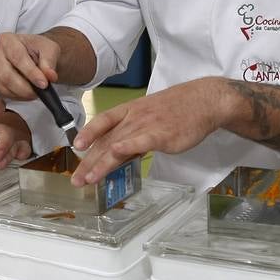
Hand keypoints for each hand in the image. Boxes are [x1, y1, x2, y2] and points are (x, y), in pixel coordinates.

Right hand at [0, 32, 60, 100]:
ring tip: (36, 92)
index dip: (31, 72)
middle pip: (7, 75)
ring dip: (22, 94)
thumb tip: (49, 75)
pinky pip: (3, 93)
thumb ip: (49, 61)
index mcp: (7, 40)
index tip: (43, 83)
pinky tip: (27, 93)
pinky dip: (17, 96)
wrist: (34, 55)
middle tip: (40, 91)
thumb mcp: (49, 49)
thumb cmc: (38, 49)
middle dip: (25, 88)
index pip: (17, 57)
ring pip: (4, 87)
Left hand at [70, 78, 228, 184]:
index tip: (76, 146)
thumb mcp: (149, 115)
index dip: (88, 132)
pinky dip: (128, 147)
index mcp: (130, 110)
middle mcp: (134, 117)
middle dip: (89, 161)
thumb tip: (118, 152)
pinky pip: (142, 141)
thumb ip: (133, 133)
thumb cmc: (177, 109)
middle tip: (76, 179)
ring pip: (119, 145)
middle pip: (106, 140)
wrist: (203, 101)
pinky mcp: (162, 135)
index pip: (103, 121)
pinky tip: (116, 153)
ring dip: (102, 163)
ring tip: (88, 179)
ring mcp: (147, 125)